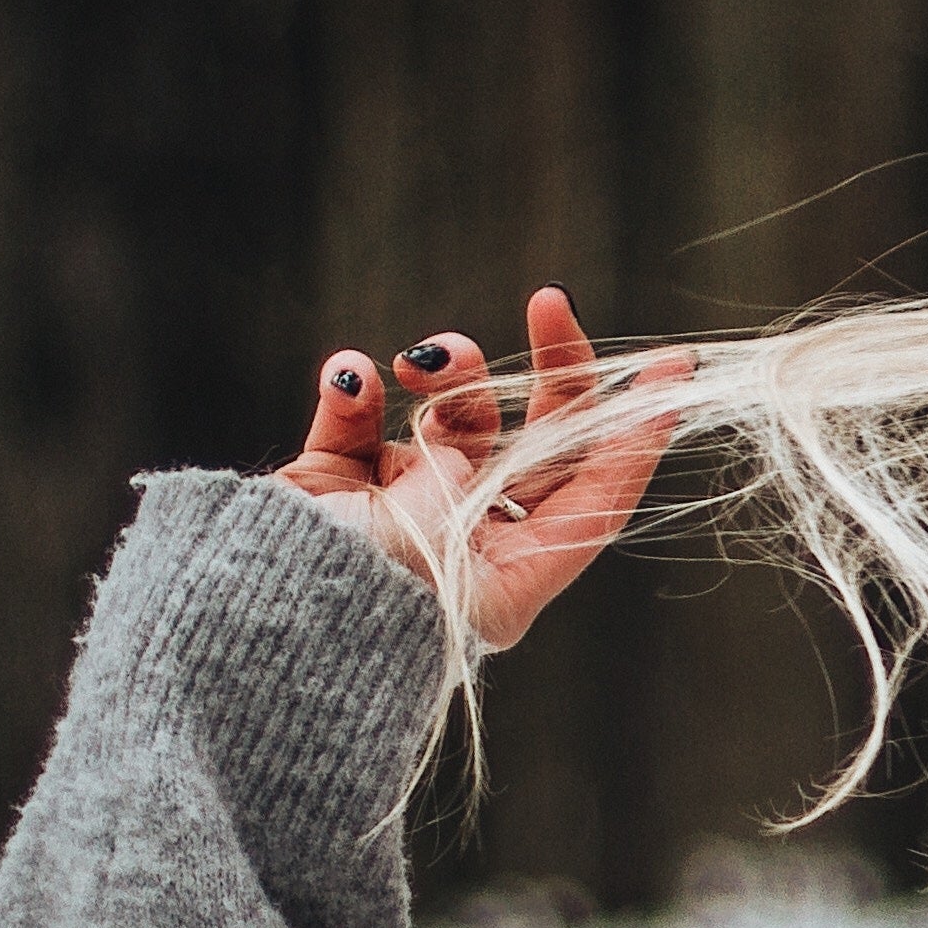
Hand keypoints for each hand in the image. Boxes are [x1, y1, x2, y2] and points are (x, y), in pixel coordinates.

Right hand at [277, 285, 692, 647]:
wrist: (253, 622)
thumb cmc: (372, 605)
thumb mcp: (462, 551)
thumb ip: (504, 480)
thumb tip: (499, 422)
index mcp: (515, 572)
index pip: (597, 489)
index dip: (637, 431)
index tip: (675, 366)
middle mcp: (464, 536)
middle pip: (534, 438)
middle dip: (550, 370)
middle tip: (552, 304)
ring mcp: (397, 505)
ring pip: (450, 411)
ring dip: (447, 370)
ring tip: (422, 362)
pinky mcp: (329, 485)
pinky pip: (355, 413)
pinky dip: (353, 384)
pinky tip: (351, 377)